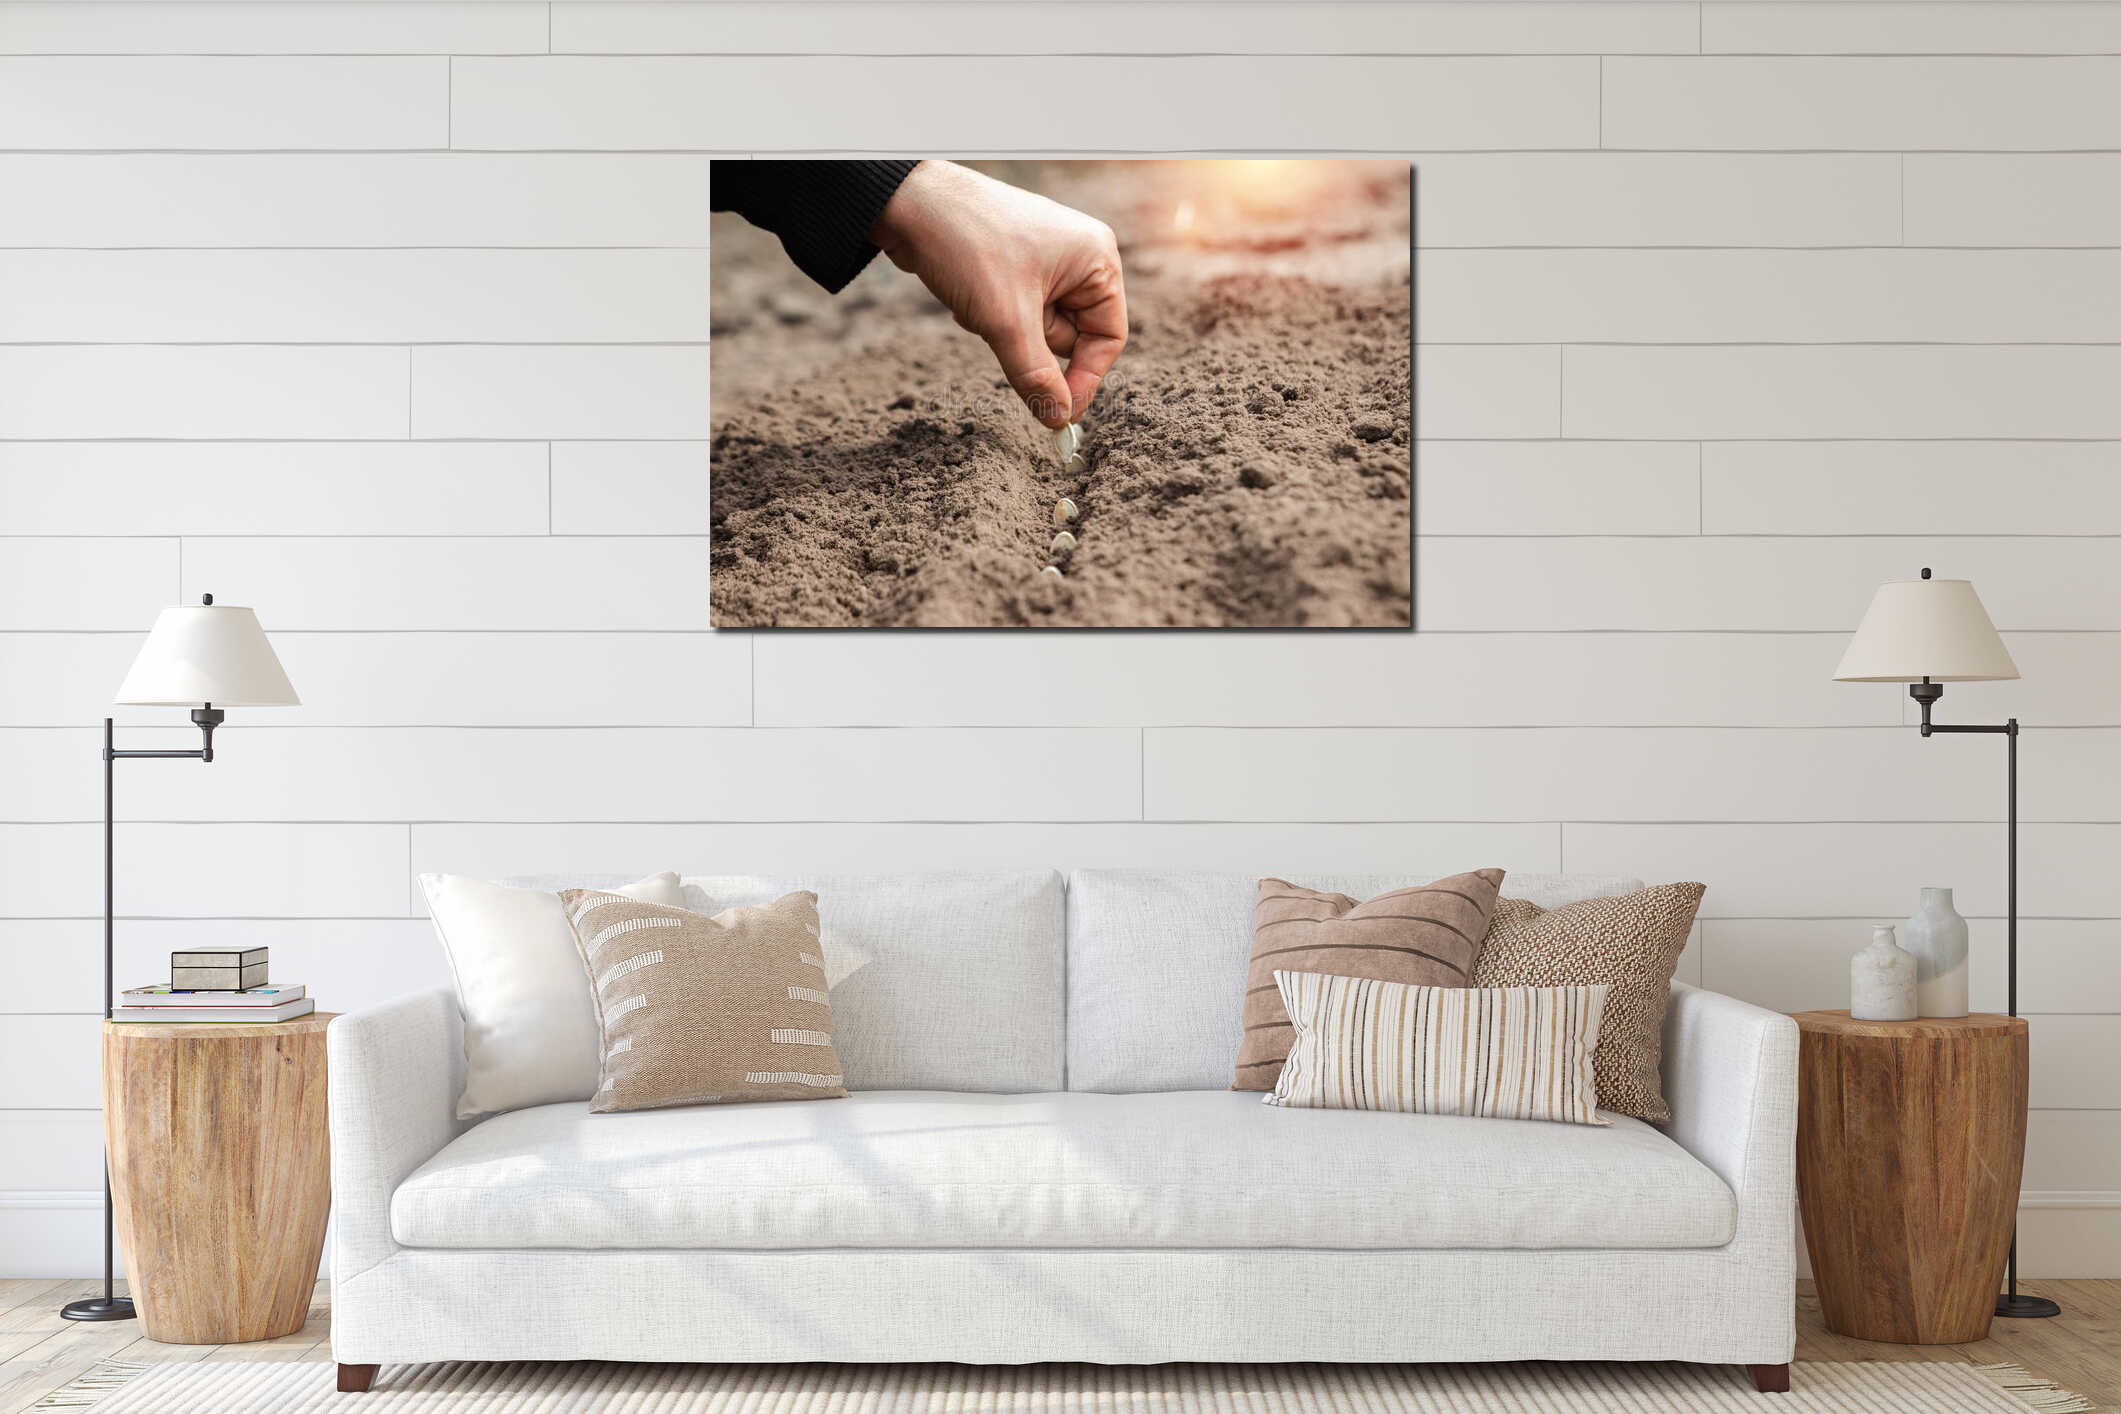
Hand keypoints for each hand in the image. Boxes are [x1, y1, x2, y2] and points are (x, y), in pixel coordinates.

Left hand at [870, 161, 1127, 428]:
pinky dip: (990, 316)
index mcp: (1096, 260)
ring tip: (979, 299)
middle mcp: (1078, 258)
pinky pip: (1013, 314)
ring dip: (1005, 329)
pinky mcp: (1014, 267)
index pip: (1108, 338)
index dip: (1086, 379)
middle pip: (1071, 336)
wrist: (909, 203)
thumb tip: (1059, 419)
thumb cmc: (968, 245)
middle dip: (1030, 341)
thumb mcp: (1006, 322)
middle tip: (1000, 327)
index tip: (1060, 414)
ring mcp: (1046, 261)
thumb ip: (1036, 376)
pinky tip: (967, 290)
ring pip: (1036, 328)